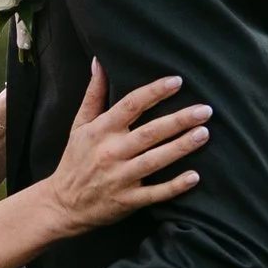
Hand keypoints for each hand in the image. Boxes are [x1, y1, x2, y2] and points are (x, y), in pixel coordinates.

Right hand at [38, 64, 209, 239]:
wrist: (62, 205)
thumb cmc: (75, 160)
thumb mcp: (79, 125)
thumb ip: (93, 94)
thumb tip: (99, 62)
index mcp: (101, 131)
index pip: (130, 105)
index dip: (154, 92)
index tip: (177, 81)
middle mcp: (111, 152)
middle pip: (150, 132)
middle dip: (179, 120)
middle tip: (205, 110)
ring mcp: (120, 178)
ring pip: (156, 160)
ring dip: (181, 147)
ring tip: (204, 133)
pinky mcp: (128, 201)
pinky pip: (155, 193)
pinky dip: (175, 186)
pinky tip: (195, 176)